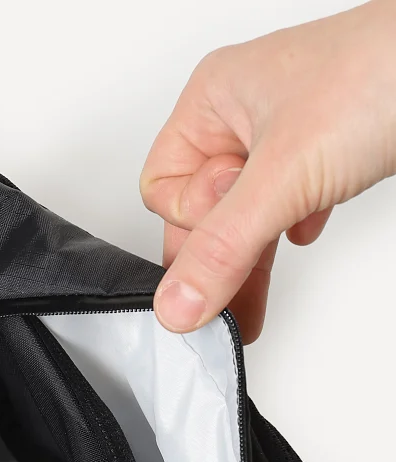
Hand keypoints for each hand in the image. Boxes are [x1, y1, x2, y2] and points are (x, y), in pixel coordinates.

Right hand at [140, 0, 395, 340]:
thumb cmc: (380, 75)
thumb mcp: (283, 176)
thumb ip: (224, 247)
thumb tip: (178, 303)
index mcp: (212, 101)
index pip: (165, 189)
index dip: (191, 222)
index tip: (227, 236)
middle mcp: (242, 115)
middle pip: (203, 207)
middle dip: (217, 255)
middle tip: (226, 306)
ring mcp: (284, 134)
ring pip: (244, 211)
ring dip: (248, 256)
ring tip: (248, 307)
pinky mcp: (322, 151)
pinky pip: (285, 203)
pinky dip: (288, 229)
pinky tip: (301, 237)